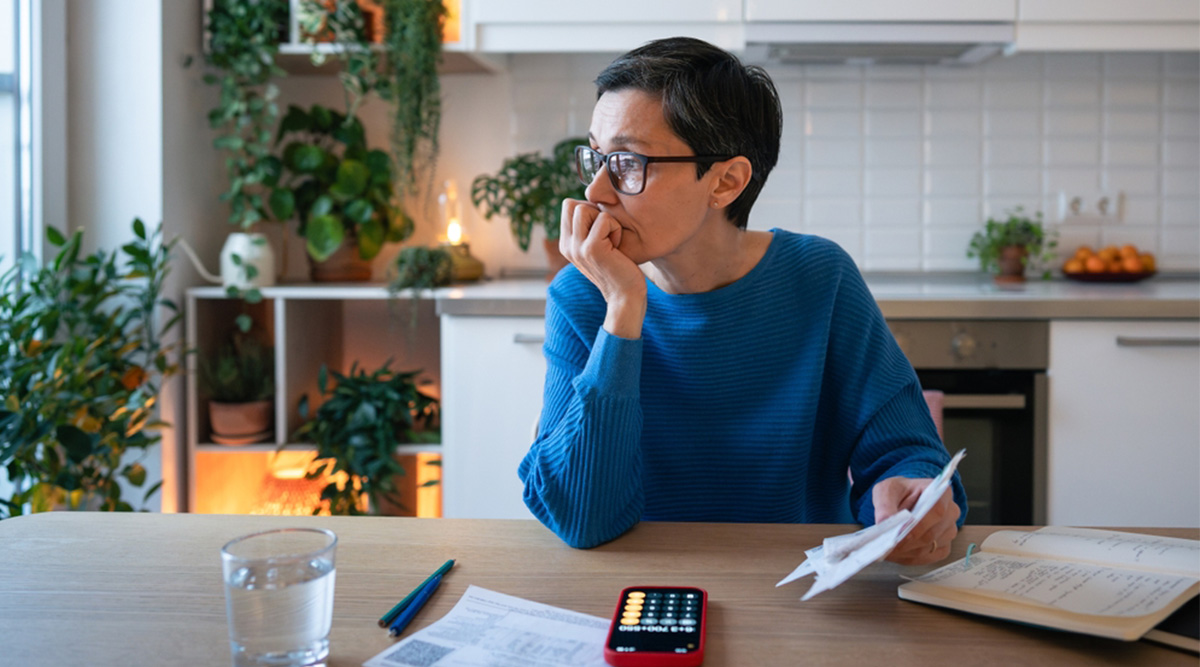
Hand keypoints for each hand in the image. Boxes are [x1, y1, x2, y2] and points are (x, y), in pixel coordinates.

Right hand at [559, 199, 646, 338]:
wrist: (626, 296)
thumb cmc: (619, 268)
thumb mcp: (599, 246)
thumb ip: (589, 227)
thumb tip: (592, 200)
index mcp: (566, 244)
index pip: (568, 206)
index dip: (589, 210)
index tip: (601, 231)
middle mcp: (567, 246)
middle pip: (572, 204)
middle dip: (594, 212)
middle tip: (607, 235)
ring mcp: (576, 248)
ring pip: (584, 208)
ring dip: (605, 220)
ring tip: (612, 241)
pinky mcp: (591, 248)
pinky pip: (604, 218)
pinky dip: (616, 229)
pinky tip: (618, 247)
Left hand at [873, 476, 959, 565]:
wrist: (900, 502)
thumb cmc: (898, 493)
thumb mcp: (886, 490)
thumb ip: (885, 504)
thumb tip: (885, 522)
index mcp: (941, 492)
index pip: (937, 510)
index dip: (919, 524)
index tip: (899, 531)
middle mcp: (951, 512)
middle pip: (932, 533)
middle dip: (908, 541)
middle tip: (886, 545)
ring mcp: (949, 531)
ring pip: (929, 547)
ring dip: (907, 550)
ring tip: (887, 548)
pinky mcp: (943, 546)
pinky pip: (929, 557)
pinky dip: (910, 557)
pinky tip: (897, 552)